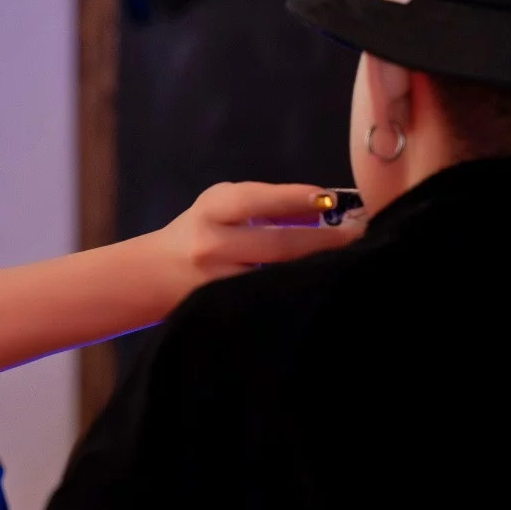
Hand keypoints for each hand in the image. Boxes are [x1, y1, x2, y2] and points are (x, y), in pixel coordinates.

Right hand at [152, 181, 364, 308]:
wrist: (150, 277)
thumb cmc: (198, 232)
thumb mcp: (220, 206)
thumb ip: (263, 204)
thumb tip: (324, 207)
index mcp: (213, 211)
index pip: (257, 201)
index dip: (294, 199)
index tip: (329, 200)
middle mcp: (213, 246)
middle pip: (278, 245)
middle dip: (324, 241)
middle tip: (360, 236)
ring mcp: (218, 283)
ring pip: (278, 278)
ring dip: (315, 270)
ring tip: (349, 263)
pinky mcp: (224, 310)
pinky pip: (268, 301)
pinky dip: (296, 292)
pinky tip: (321, 288)